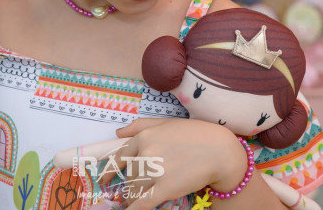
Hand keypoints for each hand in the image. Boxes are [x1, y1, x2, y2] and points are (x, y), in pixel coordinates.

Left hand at [98, 118, 247, 209]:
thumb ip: (139, 126)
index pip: (120, 156)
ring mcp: (155, 171)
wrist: (219, 150)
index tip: (103, 180)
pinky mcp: (166, 188)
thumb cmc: (194, 134)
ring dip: (134, 197)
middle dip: (132, 183)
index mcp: (144, 136)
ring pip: (136, 189)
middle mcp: (146, 153)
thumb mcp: (165, 123)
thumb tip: (118, 132)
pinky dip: (134, 209)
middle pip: (131, 175)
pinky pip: (143, 203)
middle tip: (133, 190)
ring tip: (135, 200)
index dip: (109, 170)